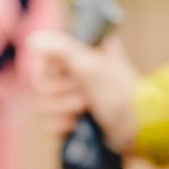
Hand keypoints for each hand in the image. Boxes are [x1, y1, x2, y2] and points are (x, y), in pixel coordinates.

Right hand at [26, 30, 138, 152]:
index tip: (74, 77)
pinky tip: (76, 124)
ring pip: (42, 104)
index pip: (45, 60)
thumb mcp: (92, 67)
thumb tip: (33, 40)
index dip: (55, 73)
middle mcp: (72, 70)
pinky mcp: (68, 117)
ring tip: (84, 110)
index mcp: (79, 52)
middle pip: (40, 84)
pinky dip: (61, 125)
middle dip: (62, 95)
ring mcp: (69, 95)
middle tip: (85, 97)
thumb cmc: (119, 93)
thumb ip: (61, 50)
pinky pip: (46, 121)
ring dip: (63, 110)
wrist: (135, 127)